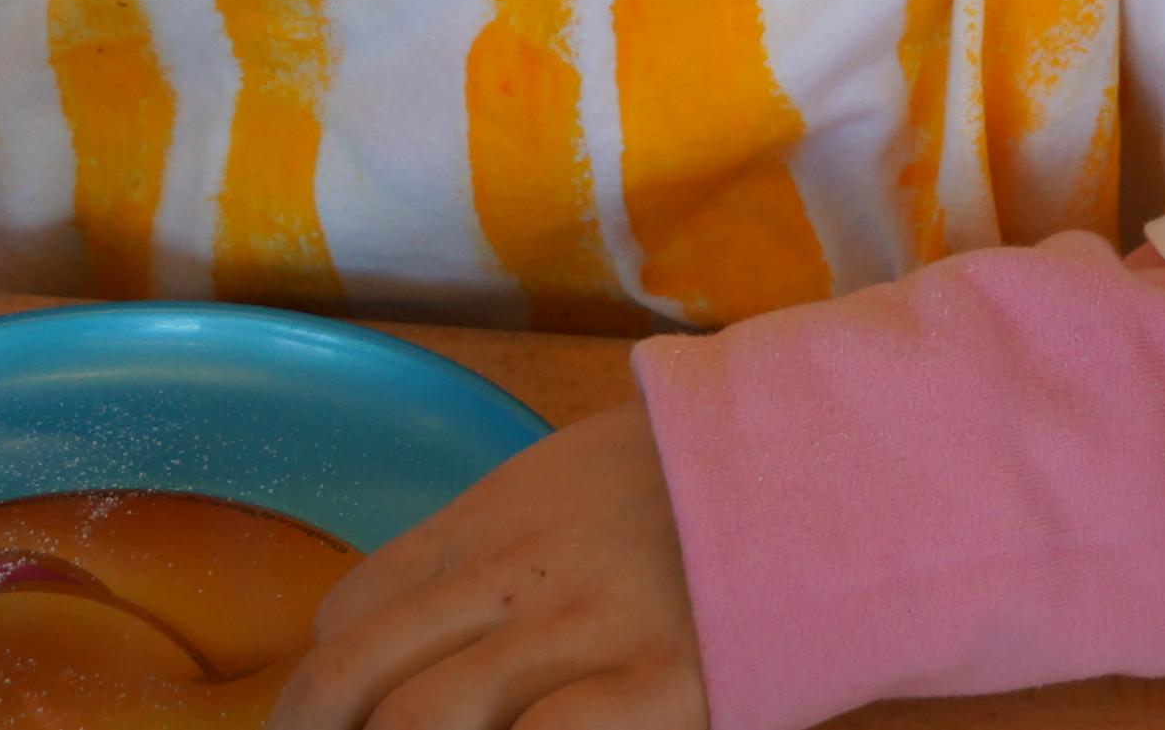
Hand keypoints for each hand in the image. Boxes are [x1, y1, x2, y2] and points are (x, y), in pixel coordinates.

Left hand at [268, 402, 707, 729]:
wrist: (835, 460)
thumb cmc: (711, 481)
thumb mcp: (583, 475)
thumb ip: (505, 542)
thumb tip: (428, 621)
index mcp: (498, 514)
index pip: (352, 608)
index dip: (328, 680)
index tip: (343, 722)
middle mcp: (519, 573)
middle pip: (354, 671)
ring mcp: (583, 632)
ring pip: (420, 718)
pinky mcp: (655, 685)